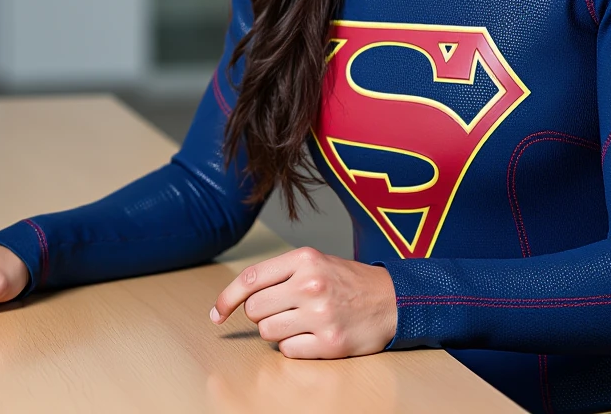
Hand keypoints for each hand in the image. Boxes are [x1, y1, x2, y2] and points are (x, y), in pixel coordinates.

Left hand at [210, 246, 396, 358]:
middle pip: (255, 309)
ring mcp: (320, 314)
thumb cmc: (348, 281)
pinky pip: (288, 351)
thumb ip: (280, 274)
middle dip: (262, 313)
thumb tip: (238, 298)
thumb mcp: (315, 263)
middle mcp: (311, 284)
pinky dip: (294, 347)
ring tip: (301, 321)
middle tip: (283, 310)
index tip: (217, 312)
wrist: (393, 300)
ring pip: (268, 332)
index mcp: (304, 259)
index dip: (227, 297)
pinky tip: (313, 335)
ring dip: (278, 331)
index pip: (251, 279)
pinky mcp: (329, 342)